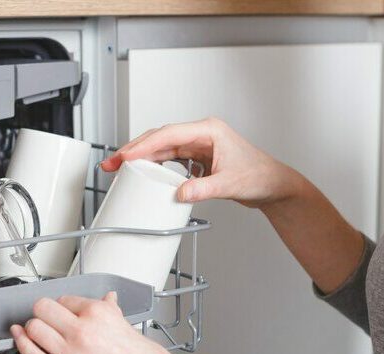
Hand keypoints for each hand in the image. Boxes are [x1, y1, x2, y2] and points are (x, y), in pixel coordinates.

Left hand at [10, 292, 183, 353]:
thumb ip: (111, 312)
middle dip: (43, 312)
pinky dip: (22, 345)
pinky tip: (19, 338)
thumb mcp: (130, 326)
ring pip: (34, 329)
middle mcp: (82, 330)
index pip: (65, 299)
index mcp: (99, 313)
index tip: (61, 310)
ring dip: (32, 328)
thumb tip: (106, 300)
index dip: (63, 306)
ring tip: (38, 332)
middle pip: (42, 309)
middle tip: (46, 319)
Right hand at [100, 118, 303, 208]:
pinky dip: (153, 166)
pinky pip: (169, 159)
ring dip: (140, 158)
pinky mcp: (197, 158)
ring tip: (119, 168)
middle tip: (112, 163)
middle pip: (159, 138)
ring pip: (161, 148)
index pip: (168, 135)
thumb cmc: (259, 176)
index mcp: (209, 131)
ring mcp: (198, 146)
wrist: (271, 184)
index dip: (144, 146)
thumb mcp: (229, 184)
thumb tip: (179, 193)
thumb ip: (203, 189)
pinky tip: (142, 173)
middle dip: (134, 150)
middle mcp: (201, 134)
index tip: (126, 156)